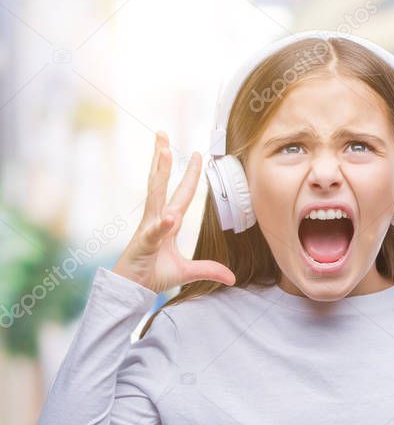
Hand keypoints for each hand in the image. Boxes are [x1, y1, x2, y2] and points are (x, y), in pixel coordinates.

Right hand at [112, 132, 235, 293]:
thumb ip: (208, 269)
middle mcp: (156, 219)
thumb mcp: (186, 272)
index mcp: (168, 222)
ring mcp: (148, 229)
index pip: (181, 193)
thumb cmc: (152, 275)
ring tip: (165, 151)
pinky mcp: (143, 245)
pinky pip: (154, 233)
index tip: (197, 154)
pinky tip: (169, 218)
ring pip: (154, 196)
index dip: (189, 174)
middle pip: (160, 183)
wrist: (131, 290)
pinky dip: (161, 226)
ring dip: (160, 173)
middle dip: (163, 158)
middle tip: (163, 133)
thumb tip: (231, 276)